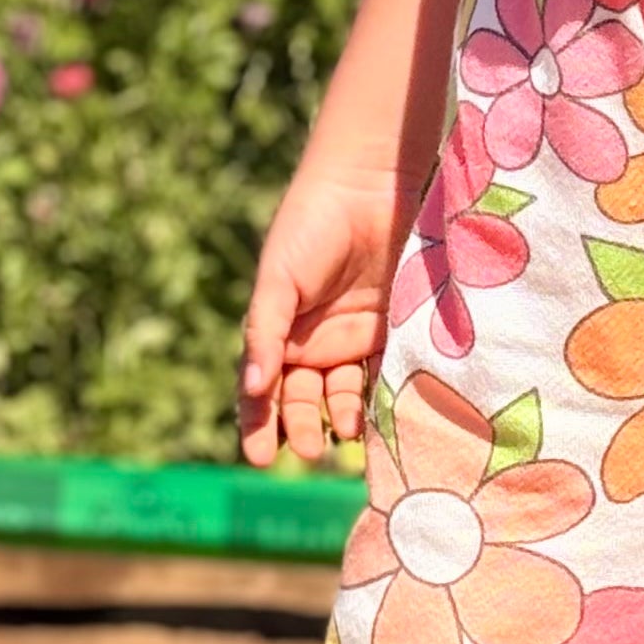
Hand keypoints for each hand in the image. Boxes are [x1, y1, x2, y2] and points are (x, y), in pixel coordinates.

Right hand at [240, 161, 401, 467]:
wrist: (368, 185)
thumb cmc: (310, 225)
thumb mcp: (279, 278)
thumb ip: (265, 331)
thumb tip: (251, 388)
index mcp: (278, 334)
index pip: (263, 391)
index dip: (259, 426)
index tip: (260, 458)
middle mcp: (314, 345)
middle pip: (303, 401)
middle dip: (303, 428)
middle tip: (309, 450)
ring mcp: (353, 342)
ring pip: (345, 397)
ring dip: (342, 419)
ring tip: (348, 431)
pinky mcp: (392, 334)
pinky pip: (383, 376)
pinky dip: (380, 399)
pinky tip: (380, 417)